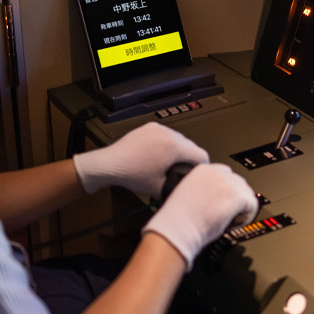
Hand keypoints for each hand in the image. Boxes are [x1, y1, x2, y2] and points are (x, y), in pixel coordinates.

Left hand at [73, 122, 208, 196]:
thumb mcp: (161, 186)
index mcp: (175, 147)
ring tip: (170, 163)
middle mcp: (169, 133)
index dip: (202, 167)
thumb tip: (189, 181)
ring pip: (179, 139)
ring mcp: (159, 128)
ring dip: (179, 150)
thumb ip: (180, 181)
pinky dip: (167, 143)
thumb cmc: (133, 176)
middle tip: (184, 171)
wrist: (111, 163)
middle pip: (191, 146)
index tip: (198, 174)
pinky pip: (166, 134)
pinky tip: (159, 155)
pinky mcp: (150, 127)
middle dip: (190, 158)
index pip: (201, 155)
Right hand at [141, 163, 257, 271]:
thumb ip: (204, 188)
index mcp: (202, 169)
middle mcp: (215, 173)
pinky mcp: (235, 197)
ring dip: (243, 204)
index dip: (228, 188)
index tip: (227, 199)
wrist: (177, 228)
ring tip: (234, 217)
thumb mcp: (188, 193)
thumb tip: (217, 196)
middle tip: (232, 210)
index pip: (225, 173)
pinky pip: (252, 204)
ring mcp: (226, 184)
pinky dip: (248, 214)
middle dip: (237, 196)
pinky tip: (238, 222)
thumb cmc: (178, 217)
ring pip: (246, 191)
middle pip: (238, 181)